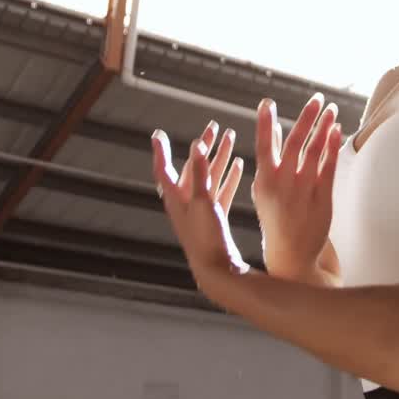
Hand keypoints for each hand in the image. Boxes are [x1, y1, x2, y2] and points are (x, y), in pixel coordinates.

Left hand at [151, 121, 248, 298]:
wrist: (216, 271)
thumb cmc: (205, 238)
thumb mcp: (202, 201)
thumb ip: (201, 173)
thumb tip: (196, 145)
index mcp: (175, 198)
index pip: (164, 168)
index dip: (162, 150)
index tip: (159, 133)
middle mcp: (185, 202)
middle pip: (193, 167)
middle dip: (203, 147)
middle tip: (212, 127)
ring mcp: (200, 210)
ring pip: (209, 177)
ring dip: (219, 158)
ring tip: (231, 137)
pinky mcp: (214, 218)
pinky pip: (221, 191)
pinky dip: (229, 177)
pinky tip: (239, 165)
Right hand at [251, 95, 341, 278]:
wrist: (291, 252)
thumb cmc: (276, 214)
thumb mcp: (265, 188)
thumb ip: (271, 156)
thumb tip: (273, 126)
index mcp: (264, 181)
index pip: (263, 147)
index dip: (265, 124)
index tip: (267, 102)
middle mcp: (282, 184)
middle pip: (295, 144)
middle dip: (306, 118)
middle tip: (316, 99)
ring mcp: (303, 192)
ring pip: (314, 153)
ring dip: (323, 128)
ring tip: (330, 109)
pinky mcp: (322, 199)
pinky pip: (329, 168)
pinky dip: (332, 148)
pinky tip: (336, 130)